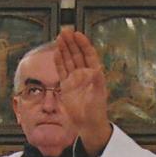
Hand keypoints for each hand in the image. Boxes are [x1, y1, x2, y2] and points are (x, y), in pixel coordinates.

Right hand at [54, 30, 112, 156]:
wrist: (88, 124)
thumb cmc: (96, 111)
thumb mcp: (98, 95)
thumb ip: (97, 82)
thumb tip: (97, 70)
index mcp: (94, 73)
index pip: (89, 54)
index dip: (83, 44)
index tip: (78, 34)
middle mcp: (84, 74)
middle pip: (77, 54)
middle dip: (71, 43)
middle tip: (65, 32)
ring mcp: (74, 79)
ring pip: (68, 60)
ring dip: (64, 49)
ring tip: (60, 37)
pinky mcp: (66, 86)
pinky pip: (61, 71)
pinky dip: (59, 62)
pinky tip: (56, 52)